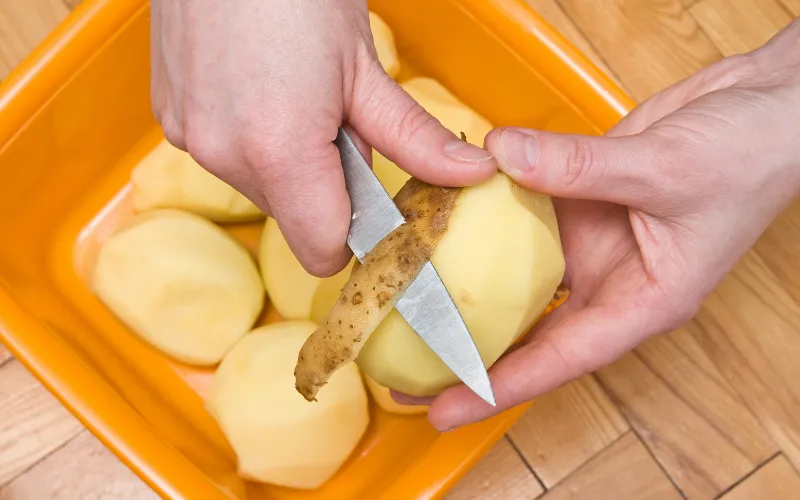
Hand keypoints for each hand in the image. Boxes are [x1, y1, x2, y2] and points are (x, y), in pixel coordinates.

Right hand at [149, 0, 495, 275]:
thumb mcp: (364, 69)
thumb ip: (413, 137)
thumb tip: (469, 175)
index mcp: (278, 151)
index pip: (322, 249)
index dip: (355, 236)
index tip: (374, 205)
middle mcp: (224, 155)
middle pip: (294, 216)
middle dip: (324, 186)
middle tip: (336, 120)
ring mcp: (189, 137)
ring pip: (260, 187)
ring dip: (286, 161)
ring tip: (295, 96)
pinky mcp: (170, 119)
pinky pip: (225, 156)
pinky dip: (250, 139)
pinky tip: (260, 88)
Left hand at [395, 18, 799, 430]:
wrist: (769, 107)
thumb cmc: (750, 155)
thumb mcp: (664, 169)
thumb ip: (579, 166)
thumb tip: (501, 157)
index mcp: (643, 302)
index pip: (561, 359)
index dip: (500, 387)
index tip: (445, 408)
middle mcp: (612, 280)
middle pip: (530, 329)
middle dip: (472, 351)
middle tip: (409, 367)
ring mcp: (593, 242)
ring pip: (520, 273)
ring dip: (471, 284)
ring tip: (413, 301)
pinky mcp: (582, 202)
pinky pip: (526, 216)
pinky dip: (490, 215)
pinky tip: (448, 215)